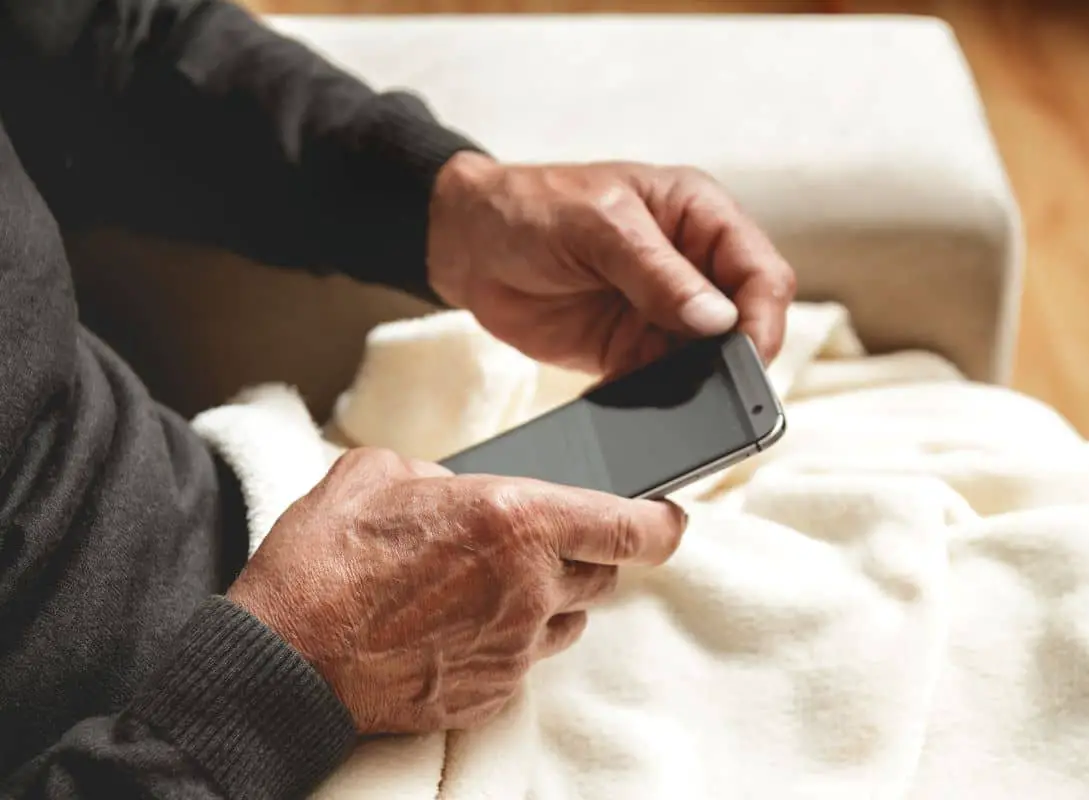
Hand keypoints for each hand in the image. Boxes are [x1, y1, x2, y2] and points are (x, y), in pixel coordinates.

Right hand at [226, 448, 685, 734]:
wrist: (285, 658)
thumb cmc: (325, 562)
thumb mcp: (377, 473)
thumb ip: (439, 474)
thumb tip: (454, 488)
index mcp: (514, 519)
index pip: (628, 525)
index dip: (662, 523)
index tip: (670, 520)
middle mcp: (529, 585)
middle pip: (602, 574)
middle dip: (584, 555)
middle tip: (538, 543)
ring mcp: (514, 646)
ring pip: (570, 620)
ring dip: (550, 600)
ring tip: (488, 586)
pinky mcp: (492, 691)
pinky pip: (527, 660)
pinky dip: (510, 640)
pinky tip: (460, 627)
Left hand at [428, 153, 795, 375]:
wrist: (466, 243)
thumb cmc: (532, 207)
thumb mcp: (598, 225)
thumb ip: (659, 273)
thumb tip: (719, 320)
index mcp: (699, 216)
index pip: (760, 272)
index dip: (762, 318)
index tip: (746, 356)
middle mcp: (694, 266)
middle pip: (745, 323)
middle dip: (738, 361)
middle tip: (723, 395)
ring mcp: (665, 313)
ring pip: (709, 362)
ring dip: (699, 388)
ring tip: (682, 409)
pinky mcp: (633, 350)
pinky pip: (663, 385)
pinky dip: (658, 403)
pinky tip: (641, 409)